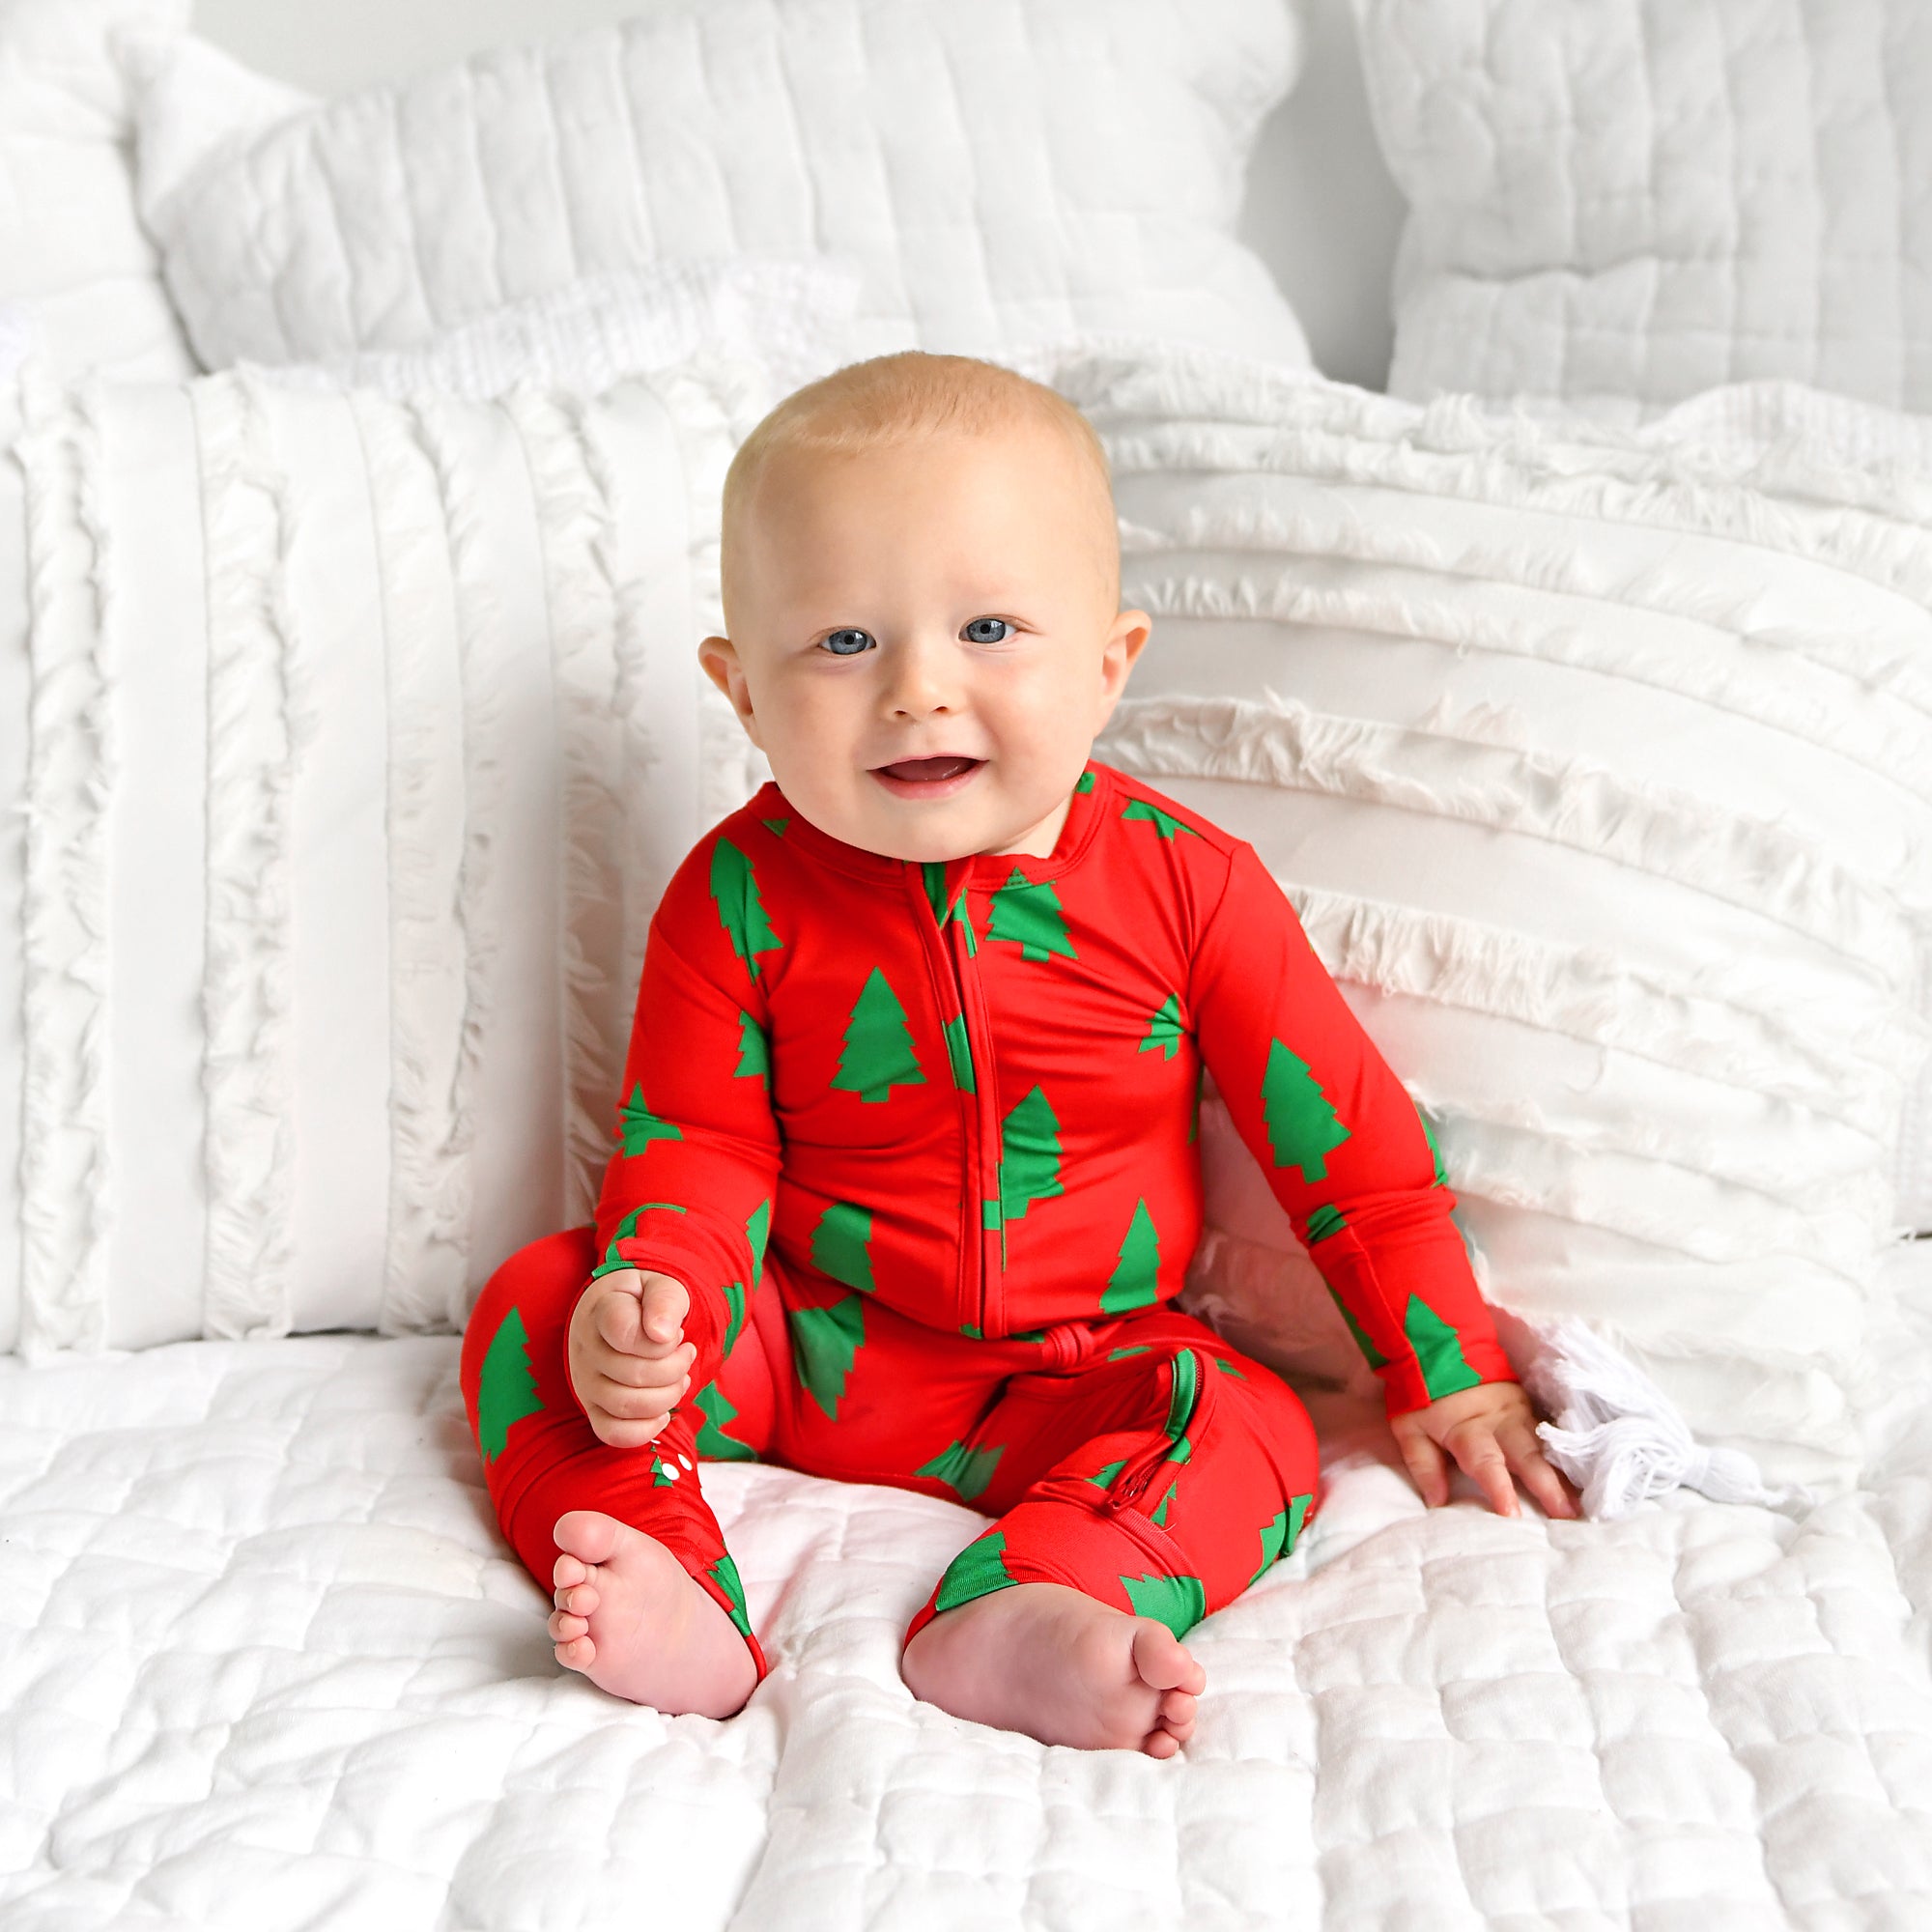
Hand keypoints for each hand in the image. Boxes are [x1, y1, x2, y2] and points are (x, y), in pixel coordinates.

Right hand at [566, 1266, 695, 1449]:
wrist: (621, 1313)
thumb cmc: (644, 1301)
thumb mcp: (660, 1285)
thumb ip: (664, 1300)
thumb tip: (662, 1334)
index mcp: (601, 1312)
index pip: (626, 1333)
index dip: (663, 1340)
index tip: (676, 1332)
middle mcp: (586, 1349)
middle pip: (634, 1375)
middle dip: (675, 1368)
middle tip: (686, 1353)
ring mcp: (586, 1382)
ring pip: (626, 1406)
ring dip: (667, 1397)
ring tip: (680, 1378)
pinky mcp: (593, 1408)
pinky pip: (611, 1433)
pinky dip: (644, 1431)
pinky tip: (663, 1413)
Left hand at [1387, 1378, 1580, 1520]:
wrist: (1440, 1344)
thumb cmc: (1422, 1393)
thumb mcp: (1409, 1427)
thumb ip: (1423, 1465)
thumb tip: (1438, 1503)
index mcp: (1468, 1429)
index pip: (1485, 1462)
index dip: (1499, 1487)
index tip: (1513, 1514)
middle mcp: (1499, 1422)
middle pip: (1527, 1456)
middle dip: (1549, 1486)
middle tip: (1569, 1515)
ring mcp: (1519, 1411)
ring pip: (1545, 1444)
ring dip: (1566, 1473)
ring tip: (1585, 1501)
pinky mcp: (1529, 1404)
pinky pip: (1550, 1432)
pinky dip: (1567, 1453)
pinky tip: (1586, 1472)